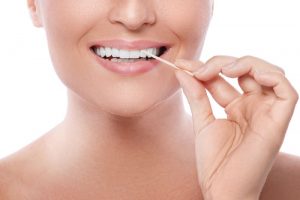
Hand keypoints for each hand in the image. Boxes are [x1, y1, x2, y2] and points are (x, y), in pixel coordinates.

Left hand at [174, 56, 297, 199]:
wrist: (222, 189)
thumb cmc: (214, 161)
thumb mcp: (201, 121)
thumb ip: (196, 95)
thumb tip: (182, 70)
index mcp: (237, 107)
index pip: (223, 77)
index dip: (204, 67)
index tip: (182, 64)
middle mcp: (254, 106)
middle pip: (246, 70)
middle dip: (222, 63)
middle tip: (199, 69)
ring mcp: (267, 113)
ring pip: (269, 74)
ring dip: (246, 64)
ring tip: (224, 69)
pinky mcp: (278, 122)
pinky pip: (287, 92)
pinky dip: (272, 77)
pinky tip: (251, 74)